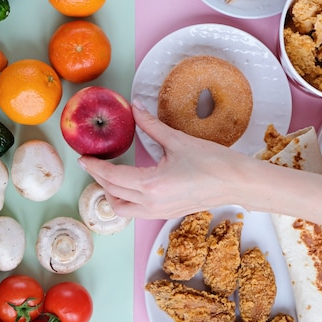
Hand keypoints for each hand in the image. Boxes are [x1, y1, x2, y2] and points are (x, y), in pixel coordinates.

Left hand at [78, 100, 257, 218]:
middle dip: (99, 178)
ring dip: (111, 194)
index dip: (95, 167)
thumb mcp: (178, 140)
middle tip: (92, 163)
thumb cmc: (213, 162)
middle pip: (112, 194)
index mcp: (151, 185)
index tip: (83, 158)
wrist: (238, 183)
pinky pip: (137, 212)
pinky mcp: (167, 214)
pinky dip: (125, 201)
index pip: (112, 176)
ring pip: (123, 209)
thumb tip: (135, 108)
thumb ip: (151, 125)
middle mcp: (151, 203)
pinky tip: (128, 187)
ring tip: (108, 176)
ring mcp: (159, 212)